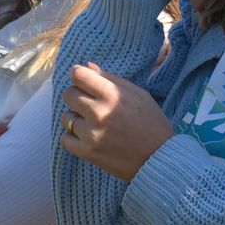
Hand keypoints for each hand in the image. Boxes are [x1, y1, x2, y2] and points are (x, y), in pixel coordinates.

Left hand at [59, 62, 173, 181]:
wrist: (159, 159)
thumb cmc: (152, 123)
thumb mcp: (139, 94)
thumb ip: (112, 79)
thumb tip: (87, 66)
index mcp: (112, 94)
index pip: (77, 74)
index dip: (79, 75)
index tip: (84, 81)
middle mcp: (98, 112)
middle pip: (68, 94)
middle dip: (77, 96)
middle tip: (90, 104)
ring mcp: (91, 133)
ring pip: (66, 117)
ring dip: (75, 118)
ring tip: (91, 124)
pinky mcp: (87, 152)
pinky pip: (65, 139)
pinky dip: (73, 138)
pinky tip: (88, 137)